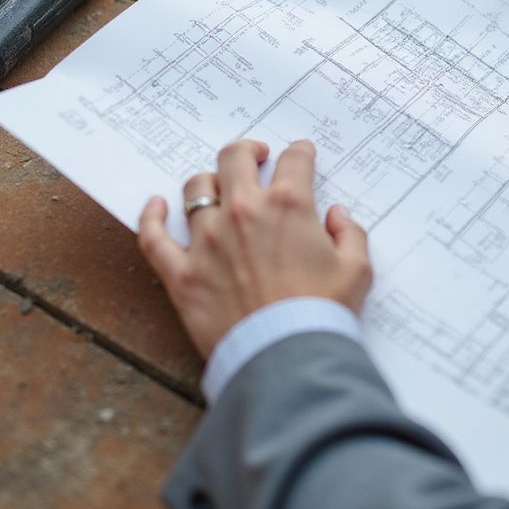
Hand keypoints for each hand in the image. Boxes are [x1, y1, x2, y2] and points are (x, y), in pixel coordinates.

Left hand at [138, 139, 372, 358]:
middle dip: (248, 151)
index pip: (294, 161)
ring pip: (196, 189)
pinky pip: (154, 237)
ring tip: (217, 186)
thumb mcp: (356, 269)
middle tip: (256, 156)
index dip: (300, 153)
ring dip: (209, 182)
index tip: (301, 155)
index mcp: (288, 205)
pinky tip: (156, 205)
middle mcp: (244, 212)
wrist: (287, 356)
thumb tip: (337, 216)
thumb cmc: (323, 312)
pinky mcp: (182, 273)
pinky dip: (152, 216)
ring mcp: (207, 241)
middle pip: (235, 159)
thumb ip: (350, 233)